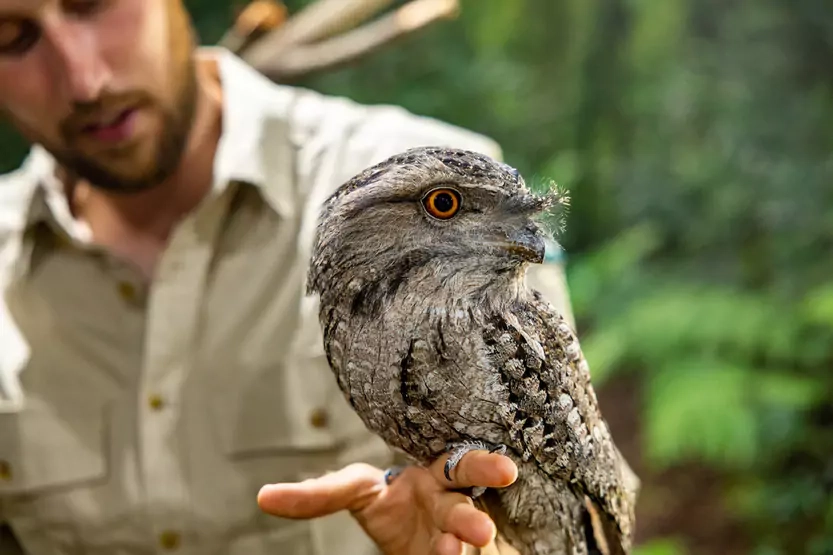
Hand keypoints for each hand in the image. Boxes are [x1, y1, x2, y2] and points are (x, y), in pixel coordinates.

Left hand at [257, 450, 516, 554]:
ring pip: (469, 534)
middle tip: (486, 516)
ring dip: (465, 541)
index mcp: (434, 474)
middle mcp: (451, 500)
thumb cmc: (394, 504)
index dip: (482, 466)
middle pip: (469, 495)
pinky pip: (460, 554)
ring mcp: (456, 531)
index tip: (505, 471)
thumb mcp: (356, 493)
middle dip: (478, 499)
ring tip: (460, 548)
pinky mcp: (454, 551)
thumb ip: (318, 495)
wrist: (416, 534)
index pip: (462, 465)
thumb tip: (263, 495)